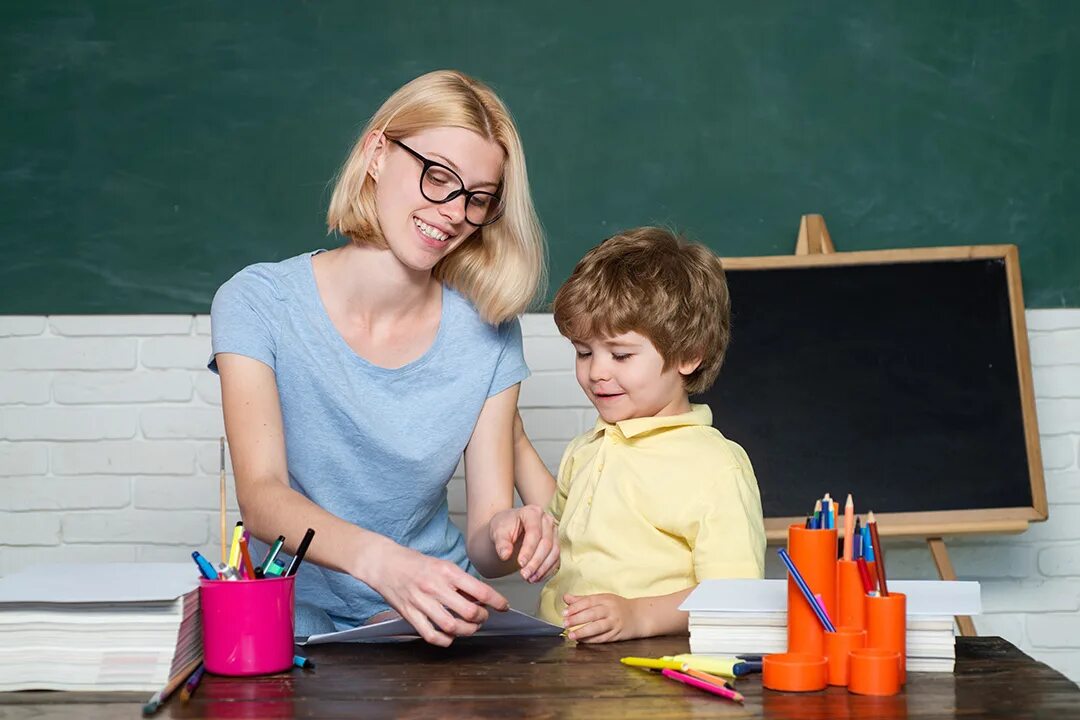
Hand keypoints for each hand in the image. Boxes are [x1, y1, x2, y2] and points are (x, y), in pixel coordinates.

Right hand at [366, 541, 508, 646]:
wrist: (383, 563)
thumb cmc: (414, 563)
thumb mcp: (442, 564)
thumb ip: (460, 582)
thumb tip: (481, 597)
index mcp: (446, 571)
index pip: (480, 591)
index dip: (497, 602)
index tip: (503, 606)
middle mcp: (435, 587)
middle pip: (469, 612)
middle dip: (482, 618)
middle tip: (483, 616)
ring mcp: (421, 602)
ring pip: (452, 626)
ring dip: (467, 631)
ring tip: (470, 627)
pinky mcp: (409, 615)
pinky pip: (431, 635)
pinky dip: (445, 640)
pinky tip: (450, 636)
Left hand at [489, 505, 558, 582]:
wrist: (508, 528)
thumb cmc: (503, 527)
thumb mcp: (497, 532)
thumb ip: (501, 543)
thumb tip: (505, 555)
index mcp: (532, 512)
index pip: (534, 532)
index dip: (528, 550)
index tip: (520, 564)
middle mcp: (547, 520)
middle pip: (546, 543)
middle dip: (536, 562)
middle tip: (524, 575)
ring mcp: (553, 532)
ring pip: (554, 552)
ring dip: (543, 568)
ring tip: (530, 579)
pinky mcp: (555, 544)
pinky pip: (556, 559)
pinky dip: (547, 571)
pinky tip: (536, 578)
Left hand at [563, 593, 641, 642]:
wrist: (639, 616)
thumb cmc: (618, 606)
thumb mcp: (602, 599)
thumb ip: (583, 599)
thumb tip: (566, 597)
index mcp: (605, 599)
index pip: (588, 602)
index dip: (575, 607)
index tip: (564, 613)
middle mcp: (610, 610)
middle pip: (592, 614)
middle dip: (577, 619)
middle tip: (565, 623)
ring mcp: (614, 623)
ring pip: (597, 627)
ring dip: (583, 632)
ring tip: (571, 635)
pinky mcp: (617, 634)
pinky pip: (602, 638)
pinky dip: (591, 640)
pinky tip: (582, 641)